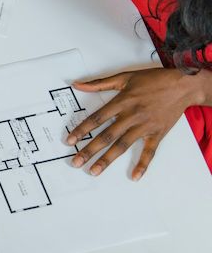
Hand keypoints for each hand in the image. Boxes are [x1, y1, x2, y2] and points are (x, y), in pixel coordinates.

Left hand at [67, 68, 200, 179]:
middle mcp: (132, 115)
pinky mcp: (158, 133)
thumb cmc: (153, 80)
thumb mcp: (125, 77)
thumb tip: (77, 84)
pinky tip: (135, 176)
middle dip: (90, 150)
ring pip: (123, 145)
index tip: (70, 141)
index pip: (97, 118)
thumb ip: (99, 83)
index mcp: (122, 101)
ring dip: (107, 159)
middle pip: (107, 135)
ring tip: (94, 171)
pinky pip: (149, 151)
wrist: (183, 85)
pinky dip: (143, 164)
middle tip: (76, 162)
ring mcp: (145, 126)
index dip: (82, 130)